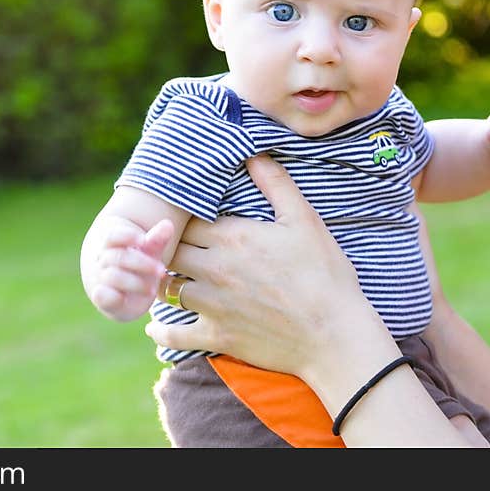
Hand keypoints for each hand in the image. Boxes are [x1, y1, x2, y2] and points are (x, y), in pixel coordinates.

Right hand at [90, 218, 173, 321]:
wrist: (123, 294)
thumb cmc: (138, 267)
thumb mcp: (149, 253)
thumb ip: (157, 240)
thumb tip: (168, 224)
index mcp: (112, 245)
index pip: (113, 236)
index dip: (127, 236)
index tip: (144, 240)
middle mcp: (103, 261)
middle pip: (118, 257)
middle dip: (142, 264)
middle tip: (162, 271)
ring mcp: (101, 279)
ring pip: (113, 276)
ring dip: (135, 282)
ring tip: (153, 290)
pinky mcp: (103, 299)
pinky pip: (101, 296)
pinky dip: (109, 296)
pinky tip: (123, 298)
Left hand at [145, 155, 369, 379]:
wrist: (333, 334)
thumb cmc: (323, 274)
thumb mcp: (304, 220)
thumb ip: (276, 184)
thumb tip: (254, 154)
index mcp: (231, 237)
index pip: (186, 222)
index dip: (180, 220)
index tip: (180, 220)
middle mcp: (214, 269)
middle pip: (171, 252)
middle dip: (167, 249)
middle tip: (165, 248)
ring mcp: (212, 305)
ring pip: (167, 288)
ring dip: (163, 282)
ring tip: (161, 278)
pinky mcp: (217, 336)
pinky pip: (176, 334)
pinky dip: (162, 331)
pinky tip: (156, 327)